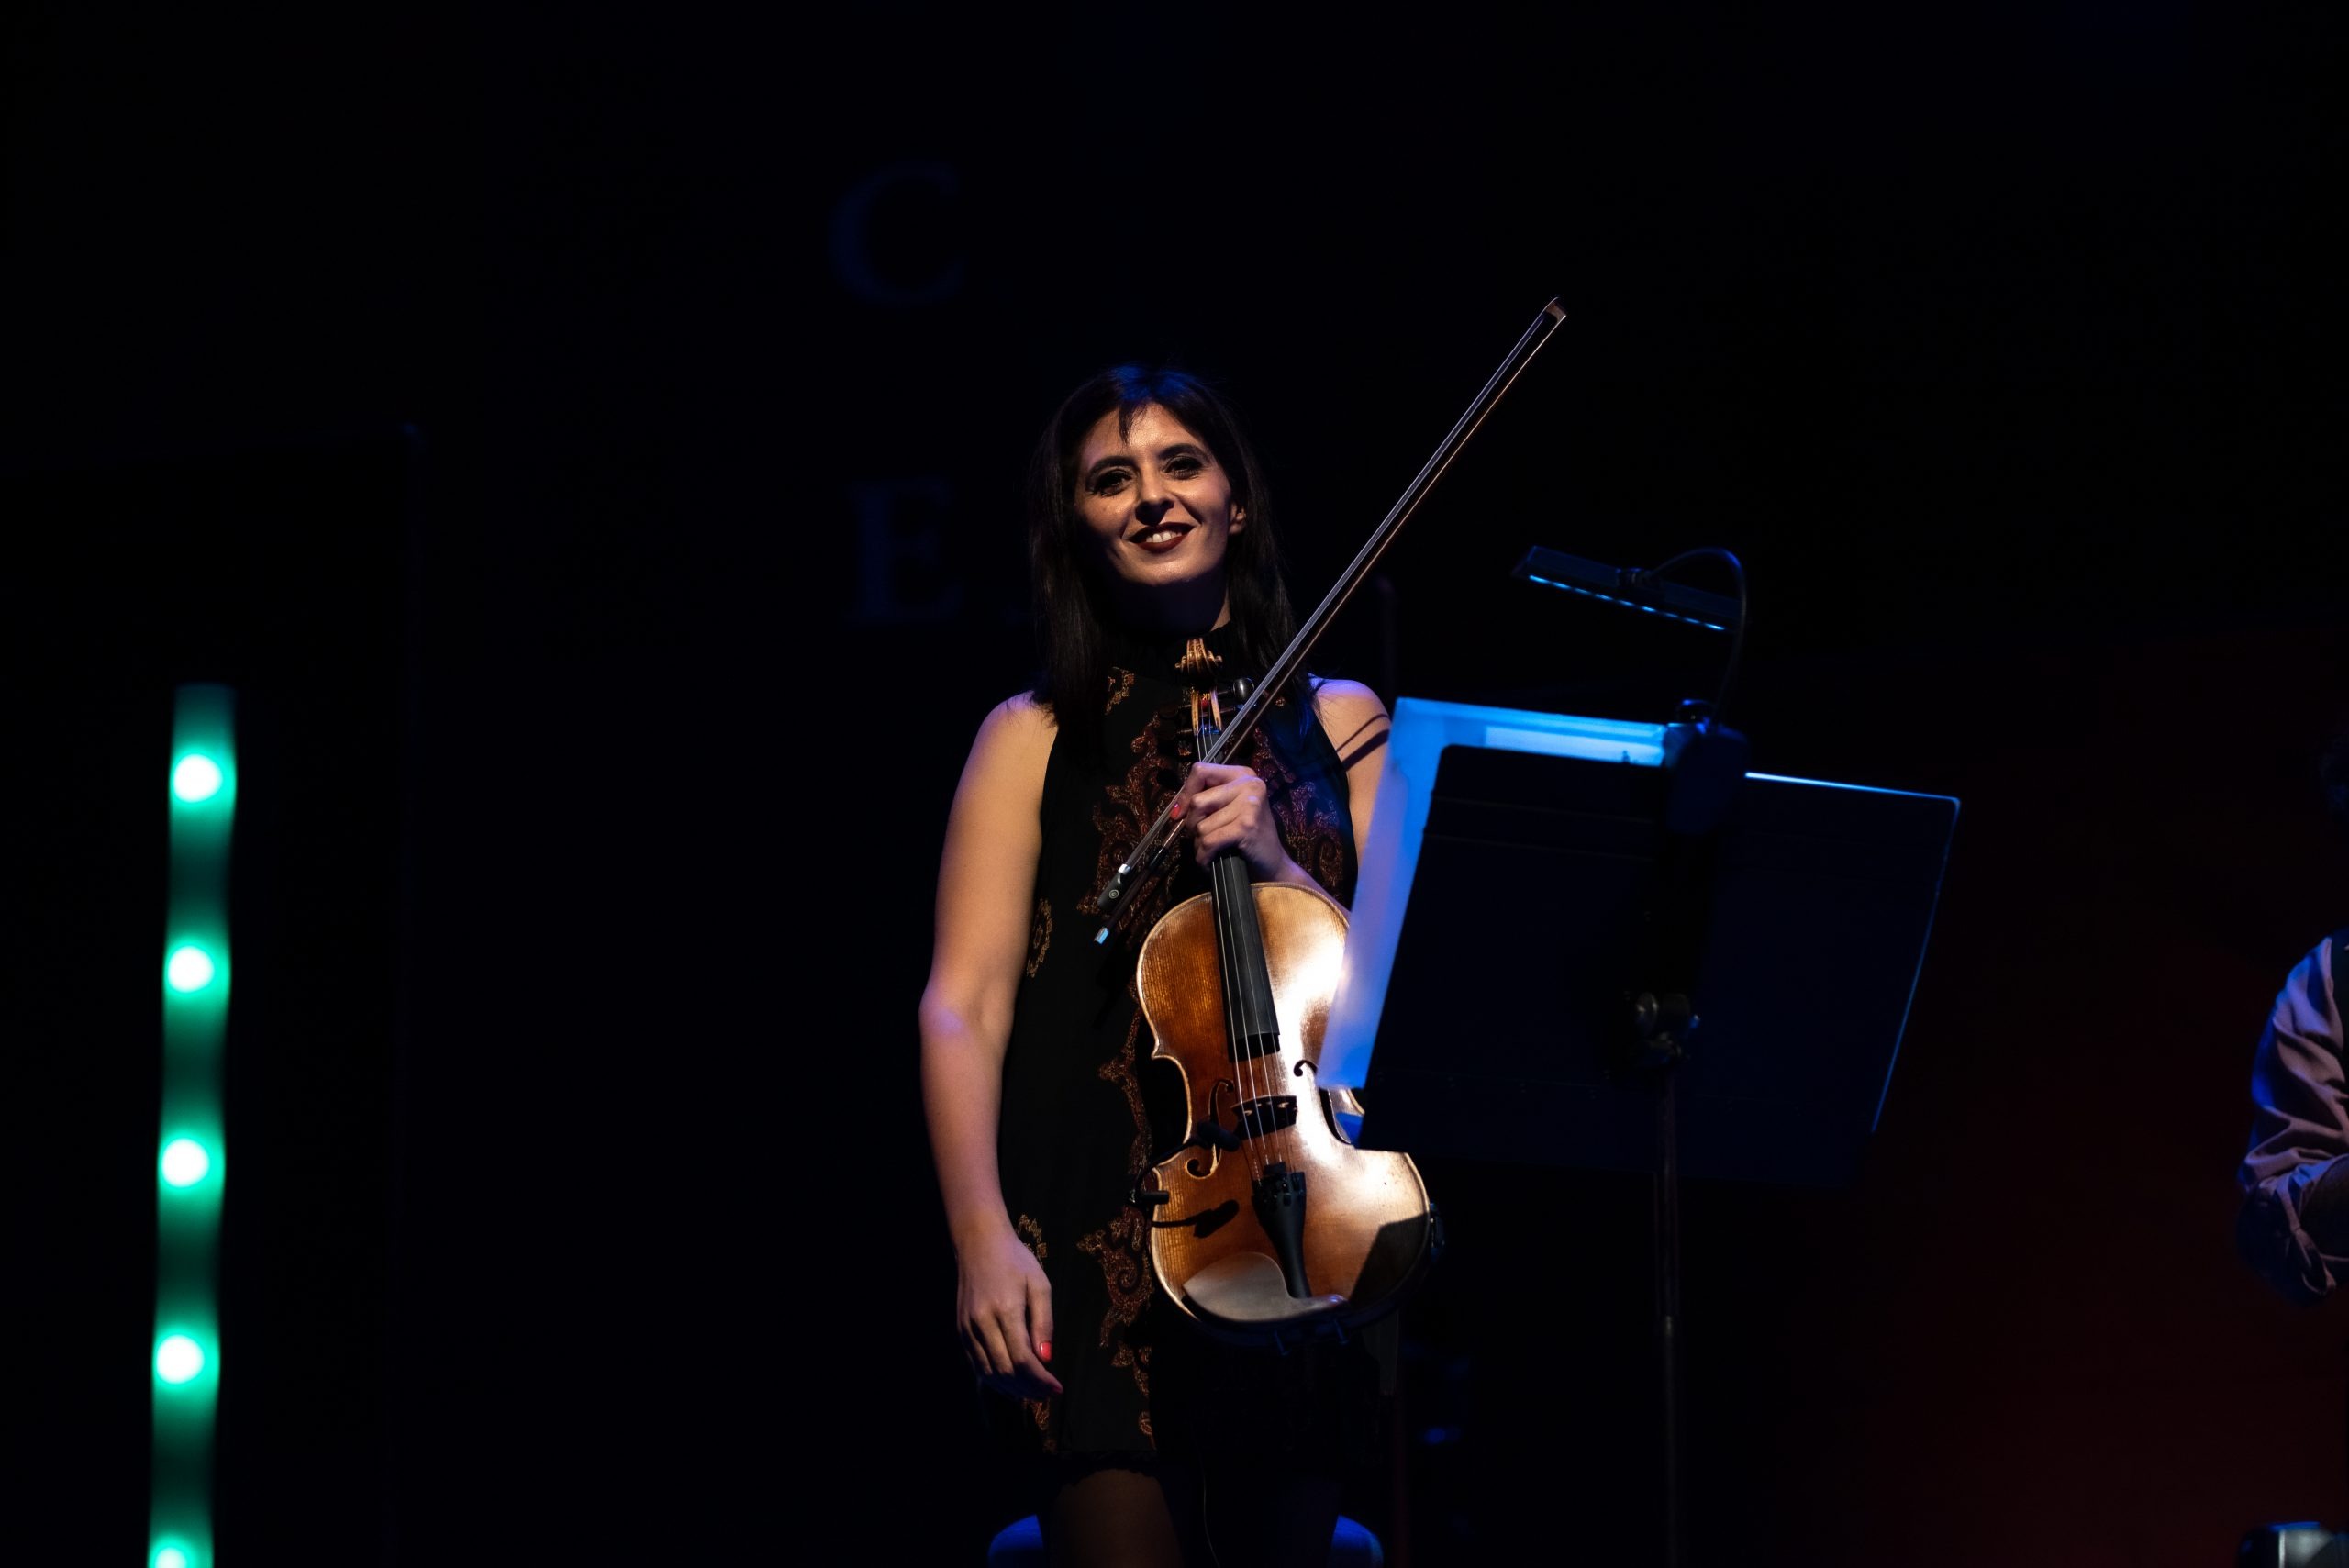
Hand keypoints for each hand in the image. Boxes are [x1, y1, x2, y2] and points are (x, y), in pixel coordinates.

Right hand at [956, 1227, 1061, 1399]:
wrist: (979, 1244)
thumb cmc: (1016, 1261)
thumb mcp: (1040, 1285)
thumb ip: (1044, 1323)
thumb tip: (1046, 1359)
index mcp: (1005, 1309)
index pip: (1022, 1359)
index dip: (1041, 1380)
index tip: (1058, 1388)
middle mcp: (982, 1322)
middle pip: (1005, 1371)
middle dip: (1029, 1388)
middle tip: (1048, 1393)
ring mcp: (967, 1328)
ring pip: (988, 1373)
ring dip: (1012, 1389)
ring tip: (1033, 1392)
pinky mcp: (961, 1330)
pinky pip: (976, 1365)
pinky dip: (995, 1379)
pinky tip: (1012, 1383)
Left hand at [1173, 762, 1295, 881]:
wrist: (1272, 864)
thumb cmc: (1247, 837)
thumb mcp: (1229, 808)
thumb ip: (1207, 798)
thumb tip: (1177, 810)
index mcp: (1242, 774)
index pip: (1200, 771)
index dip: (1185, 794)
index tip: (1180, 813)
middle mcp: (1249, 784)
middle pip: (1198, 801)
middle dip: (1192, 824)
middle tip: (1202, 836)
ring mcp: (1249, 804)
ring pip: (1202, 825)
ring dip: (1200, 843)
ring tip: (1212, 850)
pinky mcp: (1246, 826)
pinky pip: (1209, 841)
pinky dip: (1204, 856)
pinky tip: (1210, 861)